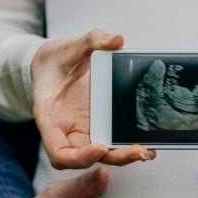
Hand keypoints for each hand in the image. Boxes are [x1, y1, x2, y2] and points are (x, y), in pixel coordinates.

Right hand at [31, 29, 155, 168]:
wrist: (55, 64)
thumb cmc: (57, 60)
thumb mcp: (70, 47)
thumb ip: (91, 41)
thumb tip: (116, 39)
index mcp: (50, 118)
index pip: (59, 152)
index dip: (79, 157)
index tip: (101, 147)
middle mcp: (65, 131)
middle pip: (86, 158)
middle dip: (114, 158)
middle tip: (140, 152)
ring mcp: (82, 131)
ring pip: (102, 154)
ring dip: (125, 155)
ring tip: (148, 150)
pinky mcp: (97, 127)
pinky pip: (111, 141)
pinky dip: (127, 144)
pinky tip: (147, 141)